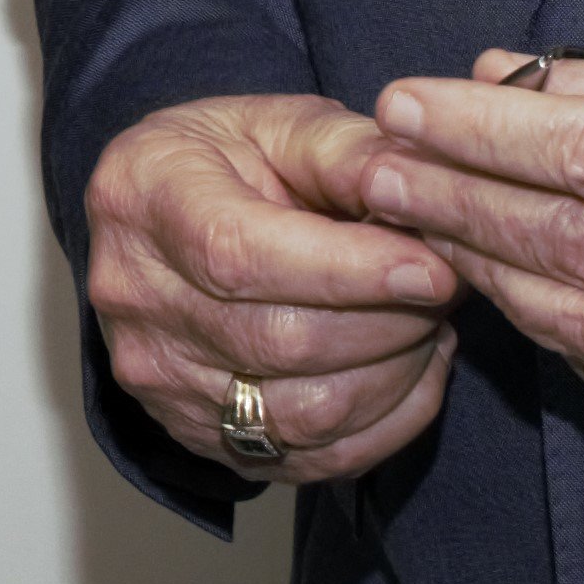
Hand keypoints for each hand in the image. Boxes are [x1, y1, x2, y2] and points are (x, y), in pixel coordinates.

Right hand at [79, 91, 452, 485]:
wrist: (164, 219)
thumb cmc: (229, 160)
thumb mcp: (281, 124)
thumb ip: (348, 151)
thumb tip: (416, 189)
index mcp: (144, 198)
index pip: (241, 255)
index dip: (349, 272)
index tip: (432, 270)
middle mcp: (134, 298)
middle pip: (279, 341)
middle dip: (390, 322)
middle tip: (448, 286)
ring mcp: (159, 378)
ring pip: (304, 413)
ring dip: (396, 374)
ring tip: (430, 322)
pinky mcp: (197, 435)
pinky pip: (313, 458)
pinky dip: (386, 424)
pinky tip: (413, 372)